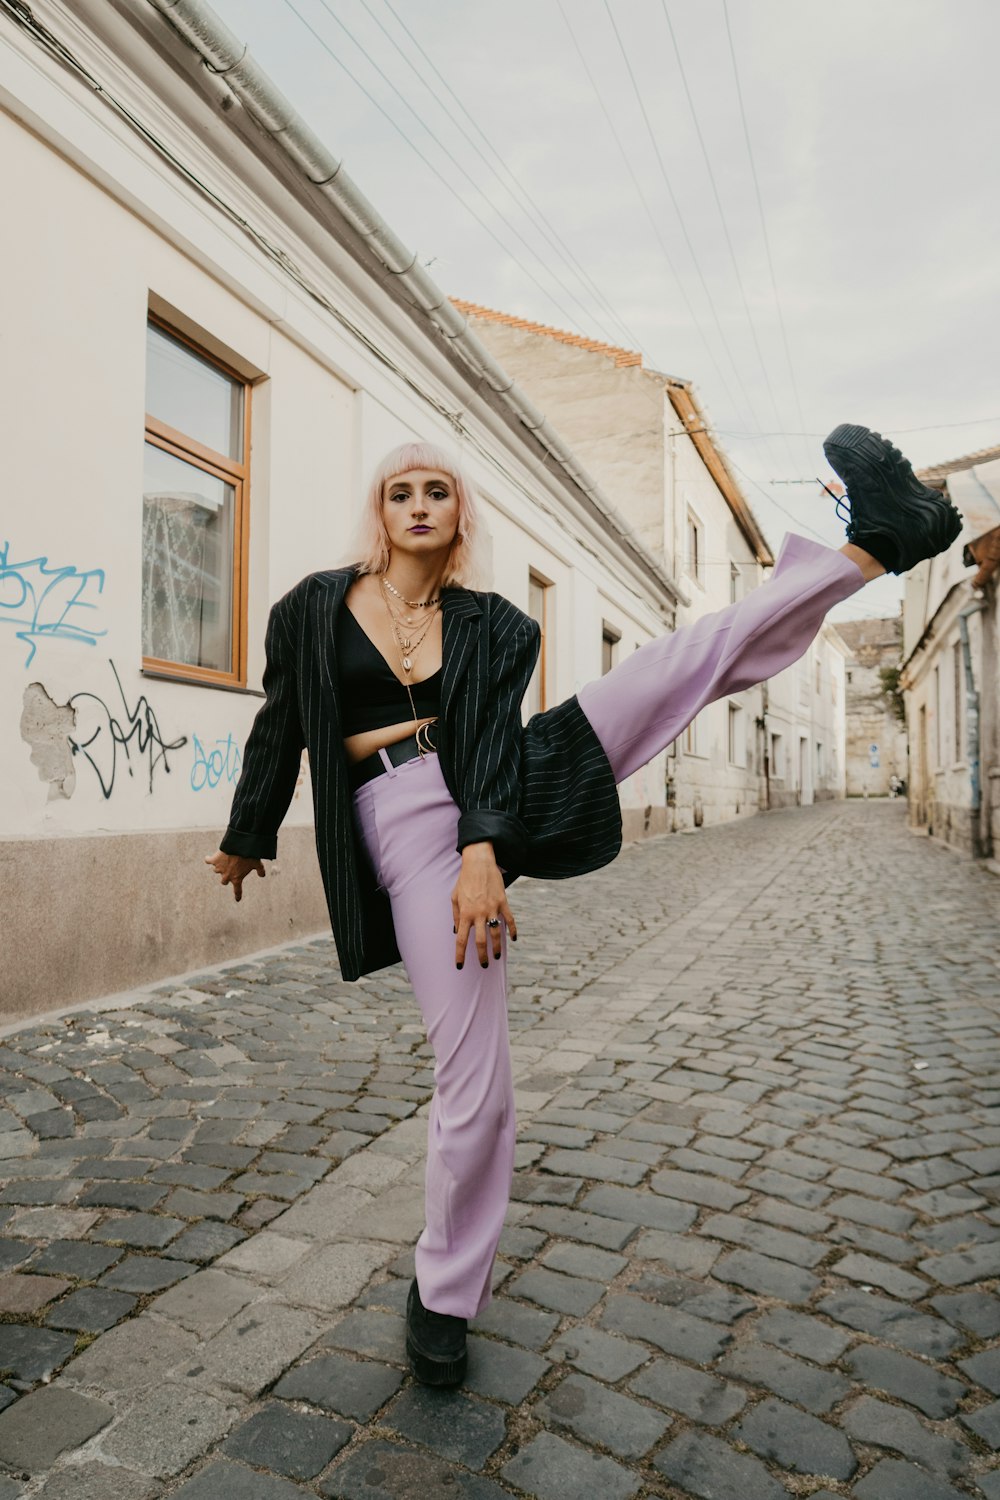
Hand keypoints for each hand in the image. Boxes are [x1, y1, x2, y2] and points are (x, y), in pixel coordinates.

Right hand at [204, 850, 264, 902]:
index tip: (238, 900)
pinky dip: (208, 859)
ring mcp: (219, 868)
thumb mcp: (258, 864)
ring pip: (216, 870)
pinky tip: (208, 858)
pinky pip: (208, 861)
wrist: (239, 846)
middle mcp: (226, 876)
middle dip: (225, 878)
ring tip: (223, 860)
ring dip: (219, 867)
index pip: (237, 890)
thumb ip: (260, 870)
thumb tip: (263, 875)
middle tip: (229, 871)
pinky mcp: (214, 860)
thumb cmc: (249, 856)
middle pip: (223, 881)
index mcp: (237, 878)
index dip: (238, 895)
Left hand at [451, 842, 516, 969]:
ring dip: (497, 947)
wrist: (479, 863)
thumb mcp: (454, 897)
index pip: (461, 939)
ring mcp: (492, 908)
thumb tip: (455, 931)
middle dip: (482, 956)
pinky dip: (513, 931)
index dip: (460, 955)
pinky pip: (510, 920)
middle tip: (484, 965)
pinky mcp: (503, 902)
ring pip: (496, 934)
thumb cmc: (464, 880)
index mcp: (465, 913)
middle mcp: (478, 913)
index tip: (460, 966)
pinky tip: (513, 939)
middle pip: (480, 941)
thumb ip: (456, 915)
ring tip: (497, 956)